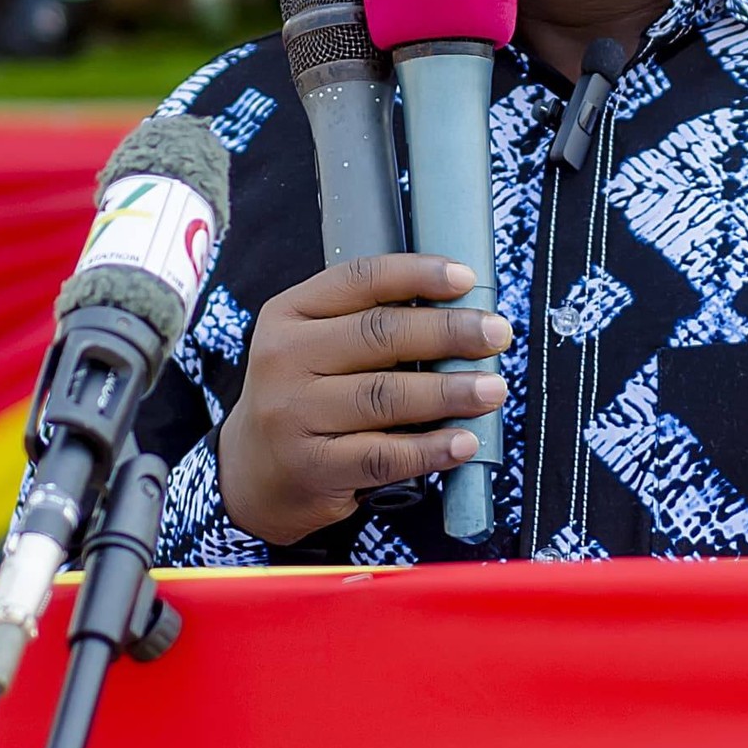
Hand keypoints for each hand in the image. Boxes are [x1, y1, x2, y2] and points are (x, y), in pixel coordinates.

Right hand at [217, 253, 509, 545]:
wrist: (251, 473)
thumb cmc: (305, 393)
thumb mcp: (315, 343)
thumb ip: (369, 323)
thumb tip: (460, 309)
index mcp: (289, 312)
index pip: (359, 278)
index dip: (416, 274)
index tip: (465, 277)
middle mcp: (284, 358)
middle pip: (378, 334)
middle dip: (447, 332)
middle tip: (496, 334)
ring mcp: (293, 414)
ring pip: (384, 395)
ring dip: (448, 392)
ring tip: (492, 389)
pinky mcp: (311, 466)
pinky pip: (382, 456)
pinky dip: (430, 449)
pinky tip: (463, 442)